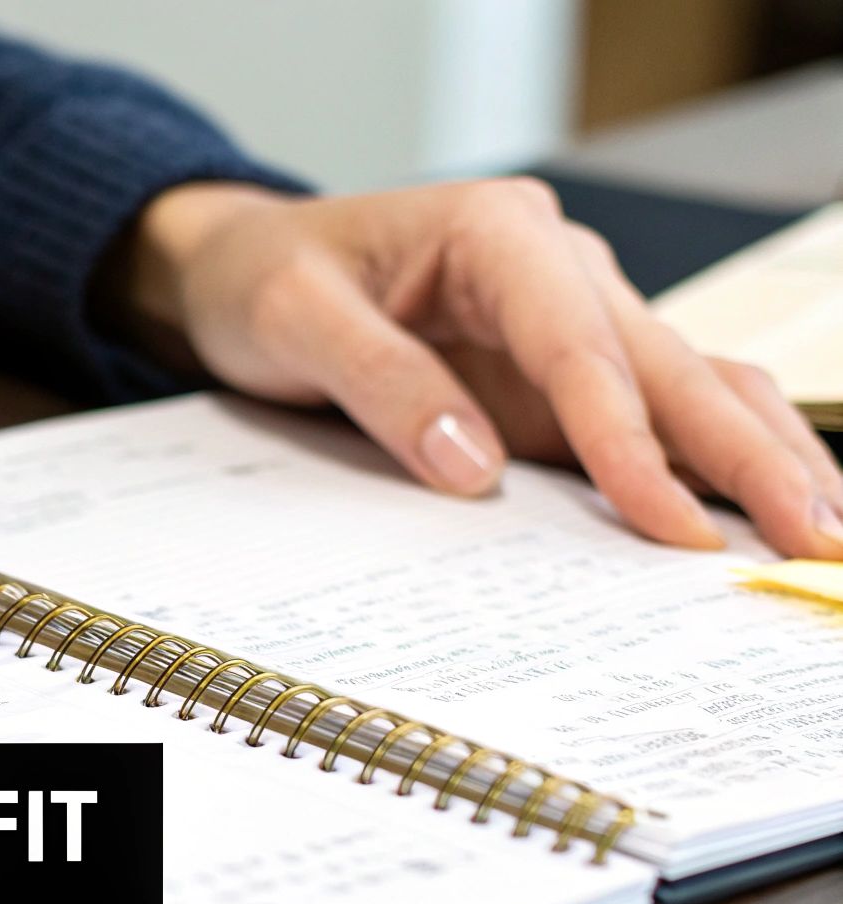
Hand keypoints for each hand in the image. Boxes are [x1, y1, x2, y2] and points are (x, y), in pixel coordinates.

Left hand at [112, 178, 842, 556]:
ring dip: (758, 459)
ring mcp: (568, 325)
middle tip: (813, 539)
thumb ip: (383, 384)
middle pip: (668, 363)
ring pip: (690, 385)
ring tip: (819, 537)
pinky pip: (655, 415)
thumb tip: (477, 469)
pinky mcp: (558, 381)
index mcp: (494, 234)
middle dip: (745, 454)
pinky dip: (715, 462)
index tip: (665, 521)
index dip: (627, 436)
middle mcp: (554, 270)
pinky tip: (763, 512)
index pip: (579, 342)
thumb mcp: (294, 320)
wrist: (247, 268)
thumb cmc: (267, 279)